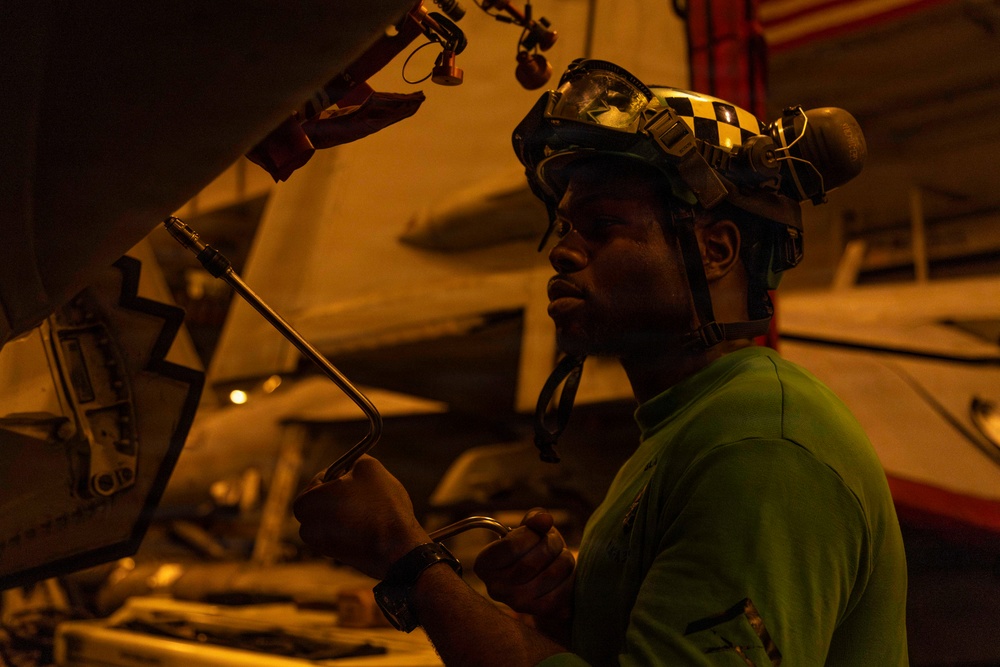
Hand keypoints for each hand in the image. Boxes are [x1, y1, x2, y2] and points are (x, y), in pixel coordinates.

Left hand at [292, 455, 429, 579]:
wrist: (397, 547)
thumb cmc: (381, 505)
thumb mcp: (368, 467)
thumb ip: (353, 460)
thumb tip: (350, 464)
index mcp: (307, 502)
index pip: (319, 479)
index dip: (340, 474)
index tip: (356, 477)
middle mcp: (307, 527)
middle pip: (323, 500)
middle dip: (340, 494)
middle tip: (362, 491)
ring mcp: (321, 546)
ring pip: (332, 518)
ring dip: (347, 510)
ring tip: (371, 509)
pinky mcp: (337, 557)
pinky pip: (342, 534)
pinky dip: (353, 527)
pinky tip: (372, 525)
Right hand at [473, 508, 574, 621]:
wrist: (546, 582)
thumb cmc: (534, 550)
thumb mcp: (530, 530)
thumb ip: (533, 519)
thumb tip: (544, 519)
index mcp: (484, 565)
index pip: (510, 546)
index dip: (531, 534)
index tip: (537, 532)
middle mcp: (495, 588)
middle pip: (531, 562)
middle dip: (551, 544)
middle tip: (554, 542)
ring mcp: (516, 604)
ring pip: (550, 576)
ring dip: (564, 559)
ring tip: (562, 556)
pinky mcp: (539, 613)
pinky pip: (562, 592)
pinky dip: (570, 577)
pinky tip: (566, 573)